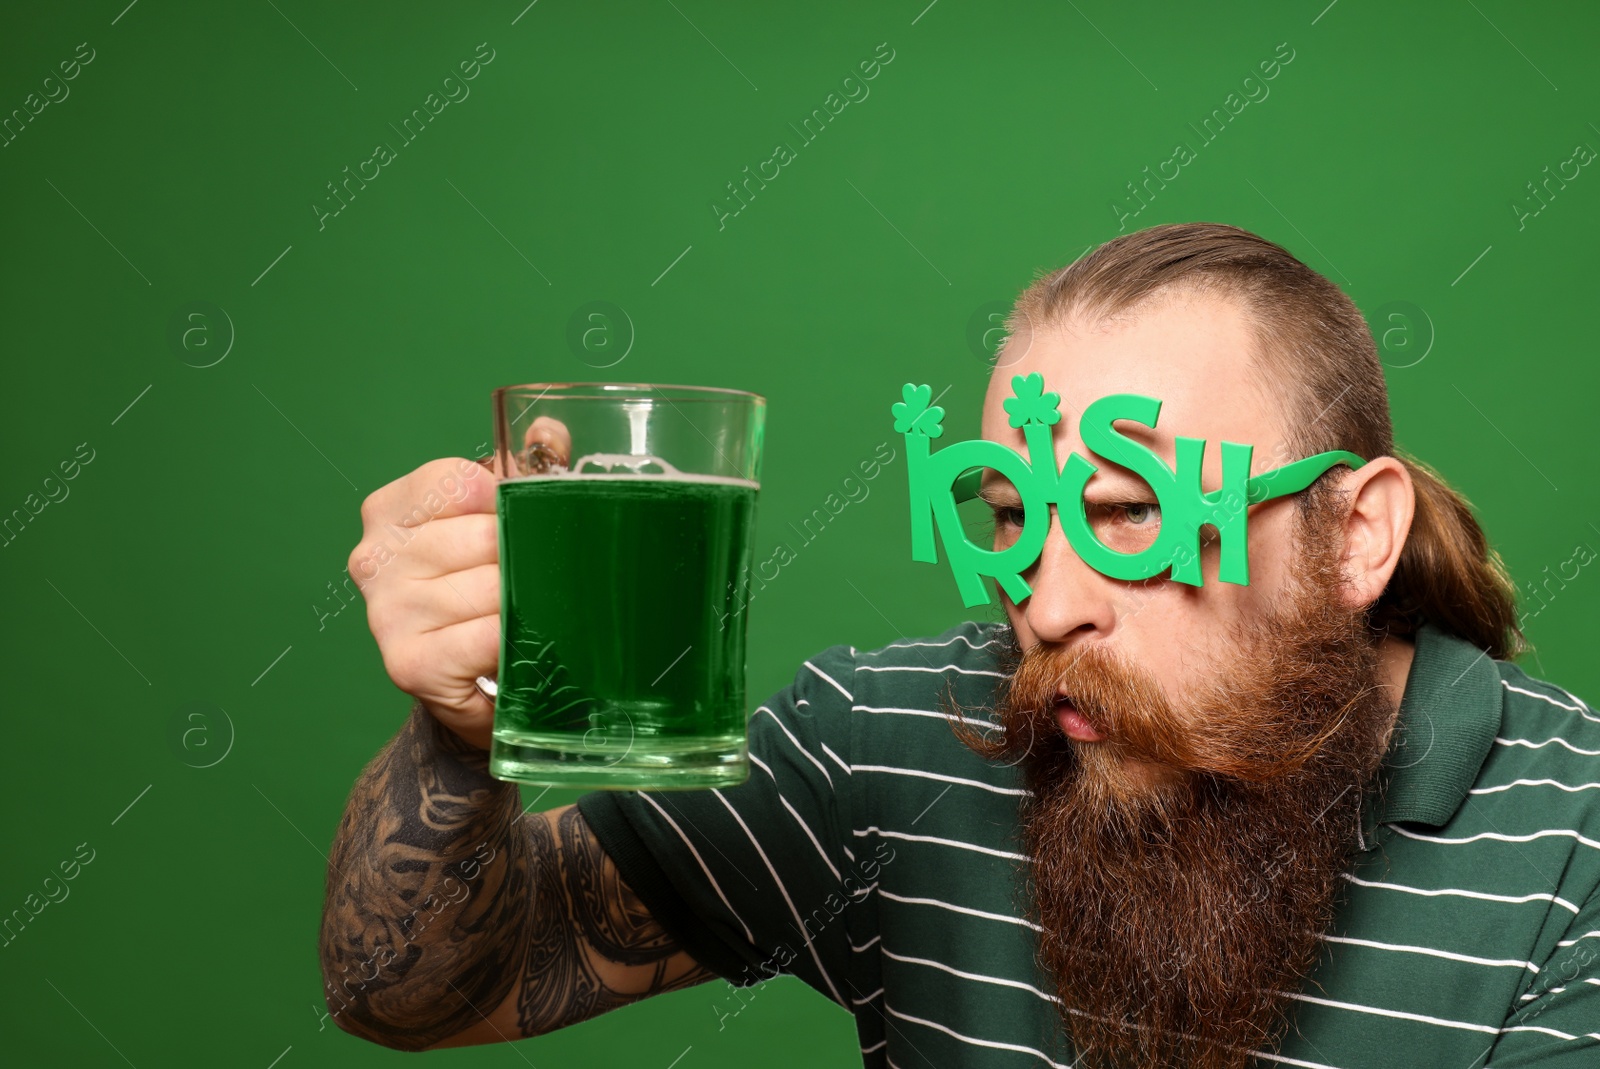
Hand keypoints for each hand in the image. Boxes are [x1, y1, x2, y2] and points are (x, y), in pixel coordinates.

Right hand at [351, 418, 570, 748]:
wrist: (466, 685)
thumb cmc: (482, 590)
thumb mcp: (499, 519)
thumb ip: (526, 467)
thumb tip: (548, 432)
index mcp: (391, 510)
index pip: (460, 482)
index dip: (508, 501)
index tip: (526, 522)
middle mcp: (375, 558)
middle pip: (483, 536)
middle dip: (527, 556)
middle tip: (547, 577)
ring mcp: (386, 612)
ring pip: (492, 588)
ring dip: (528, 603)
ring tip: (537, 614)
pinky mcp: (407, 663)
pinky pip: (488, 635)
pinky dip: (516, 641)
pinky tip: (519, 647)